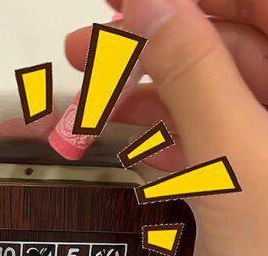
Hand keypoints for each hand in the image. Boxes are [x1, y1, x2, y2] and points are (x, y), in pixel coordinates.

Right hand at [66, 0, 267, 255]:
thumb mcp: (236, 158)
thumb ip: (193, 73)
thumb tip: (147, 7)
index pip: (250, 3)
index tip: (118, 1)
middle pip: (215, 47)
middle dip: (142, 53)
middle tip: (78, 55)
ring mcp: (267, 136)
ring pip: (198, 99)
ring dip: (135, 108)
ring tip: (74, 119)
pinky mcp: (251, 170)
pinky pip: (200, 142)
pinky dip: (157, 146)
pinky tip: (120, 152)